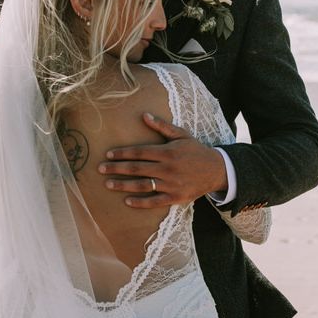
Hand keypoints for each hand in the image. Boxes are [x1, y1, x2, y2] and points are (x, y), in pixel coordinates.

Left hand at [98, 112, 227, 207]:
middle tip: (100, 169)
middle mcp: (167, 168)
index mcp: (167, 152)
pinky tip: (127, 201)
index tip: (108, 154)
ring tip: (108, 184)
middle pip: (136, 168)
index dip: (122, 153)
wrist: (217, 170)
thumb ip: (162, 126)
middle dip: (116, 168)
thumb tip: (144, 115)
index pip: (139, 152)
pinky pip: (154, 202)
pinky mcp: (175, 197)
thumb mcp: (181, 135)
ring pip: (143, 185)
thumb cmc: (195, 150)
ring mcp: (171, 184)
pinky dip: (140, 202)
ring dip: (123, 185)